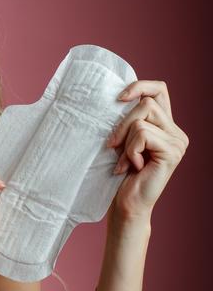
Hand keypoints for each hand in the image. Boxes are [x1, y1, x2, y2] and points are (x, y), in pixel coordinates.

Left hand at [106, 80, 188, 220]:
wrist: (127, 204)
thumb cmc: (119, 172)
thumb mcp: (121, 139)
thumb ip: (127, 119)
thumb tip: (116, 96)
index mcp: (166, 125)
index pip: (159, 89)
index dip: (139, 86)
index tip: (117, 98)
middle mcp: (177, 132)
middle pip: (146, 103)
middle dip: (121, 123)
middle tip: (113, 145)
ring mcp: (178, 142)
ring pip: (141, 119)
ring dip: (124, 139)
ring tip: (124, 160)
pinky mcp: (173, 152)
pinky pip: (142, 135)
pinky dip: (129, 150)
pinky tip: (132, 167)